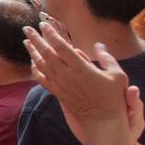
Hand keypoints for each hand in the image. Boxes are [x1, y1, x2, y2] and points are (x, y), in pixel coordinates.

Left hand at [24, 24, 129, 140]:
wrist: (103, 121)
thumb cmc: (112, 98)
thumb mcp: (117, 75)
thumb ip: (107, 58)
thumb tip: (98, 45)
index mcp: (81, 67)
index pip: (61, 46)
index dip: (51, 34)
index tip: (43, 24)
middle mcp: (67, 75)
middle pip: (46, 53)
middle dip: (35, 39)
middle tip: (26, 28)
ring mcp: (60, 84)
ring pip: (41, 65)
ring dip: (32, 52)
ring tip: (26, 41)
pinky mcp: (58, 93)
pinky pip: (42, 79)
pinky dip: (35, 69)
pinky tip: (32, 62)